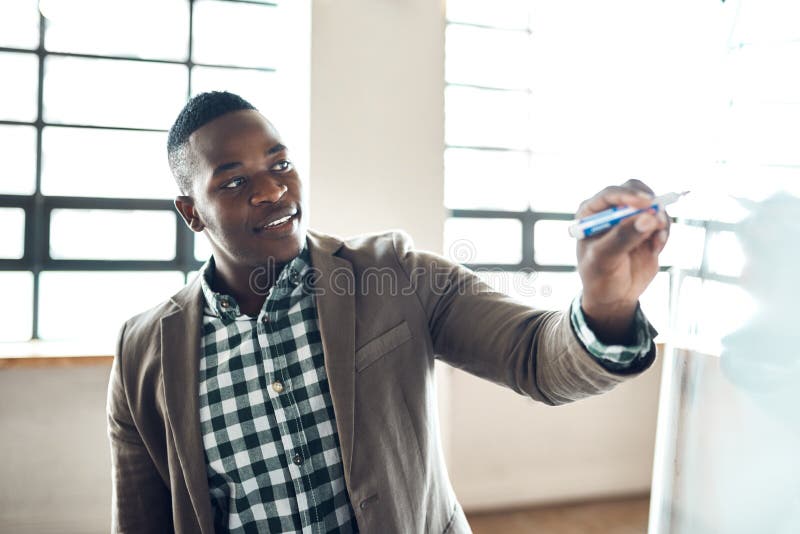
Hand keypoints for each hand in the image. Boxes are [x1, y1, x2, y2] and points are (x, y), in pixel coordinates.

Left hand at [575, 179, 669, 343]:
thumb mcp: (604, 259)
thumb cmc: (599, 277)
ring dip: (659, 221)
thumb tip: (647, 218)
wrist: (614, 296)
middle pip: (634, 189)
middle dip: (649, 202)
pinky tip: (655, 249)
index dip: (628, 196)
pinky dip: (663, 233)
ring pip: (653, 205)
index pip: (610, 194)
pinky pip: (662, 220)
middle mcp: (610, 211)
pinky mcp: (647, 228)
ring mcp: (630, 218)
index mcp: (590, 213)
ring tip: (655, 243)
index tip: (646, 204)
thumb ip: (623, 238)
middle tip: (658, 218)